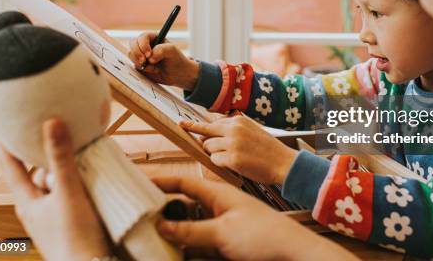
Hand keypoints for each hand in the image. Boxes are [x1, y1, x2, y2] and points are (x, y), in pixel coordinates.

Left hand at [0, 119, 110, 260]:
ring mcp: (52, 215)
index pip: (10, 165)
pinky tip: (87, 174)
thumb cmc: (75, 238)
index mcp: (27, 201)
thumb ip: (61, 158)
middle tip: (49, 130)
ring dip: (62, 167)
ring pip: (54, 182)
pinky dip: (74, 180)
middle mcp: (36, 207)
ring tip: (76, 149)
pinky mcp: (68, 220)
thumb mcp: (68, 193)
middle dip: (41, 153)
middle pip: (35, 172)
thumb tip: (52, 123)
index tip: (1, 124)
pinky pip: (67, 192)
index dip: (4, 144)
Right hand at [128, 32, 199, 90]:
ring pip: (131, 55)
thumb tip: (150, 57)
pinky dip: (142, 69)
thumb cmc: (176, 59)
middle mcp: (145, 45)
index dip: (143, 45)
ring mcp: (141, 55)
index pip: (143, 37)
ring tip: (153, 67)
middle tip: (144, 61)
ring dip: (140, 62)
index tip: (149, 54)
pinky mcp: (140, 65)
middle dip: (137, 53)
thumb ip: (161, 50)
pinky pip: (134, 65)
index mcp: (153, 37)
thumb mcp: (172, 51)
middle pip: (133, 44)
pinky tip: (153, 70)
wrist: (177, 74)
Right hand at [155, 176, 356, 260]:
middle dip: (163, 209)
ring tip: (153, 235)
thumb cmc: (263, 236)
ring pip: (190, 223)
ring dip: (175, 229)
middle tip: (140, 216)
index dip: (161, 182)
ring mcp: (223, 223)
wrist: (292, 251)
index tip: (140, 181)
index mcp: (217, 194)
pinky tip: (177, 250)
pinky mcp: (227, 239)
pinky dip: (188, 243)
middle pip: (183, 204)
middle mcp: (218, 206)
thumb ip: (190, 230)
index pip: (182, 184)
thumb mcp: (222, 234)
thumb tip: (161, 225)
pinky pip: (200, 238)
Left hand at [180, 116, 297, 184]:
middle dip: (198, 135)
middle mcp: (233, 129)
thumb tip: (211, 134)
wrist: (284, 162)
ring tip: (233, 157)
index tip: (183, 123)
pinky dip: (221, 164)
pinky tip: (235, 164)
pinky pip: (215, 161)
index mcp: (238, 120)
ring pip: (208, 148)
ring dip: (216, 154)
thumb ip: (234, 129)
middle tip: (184, 128)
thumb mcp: (252, 130)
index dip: (198, 126)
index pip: (212, 122)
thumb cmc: (269, 149)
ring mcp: (232, 144)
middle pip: (205, 133)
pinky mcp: (232, 159)